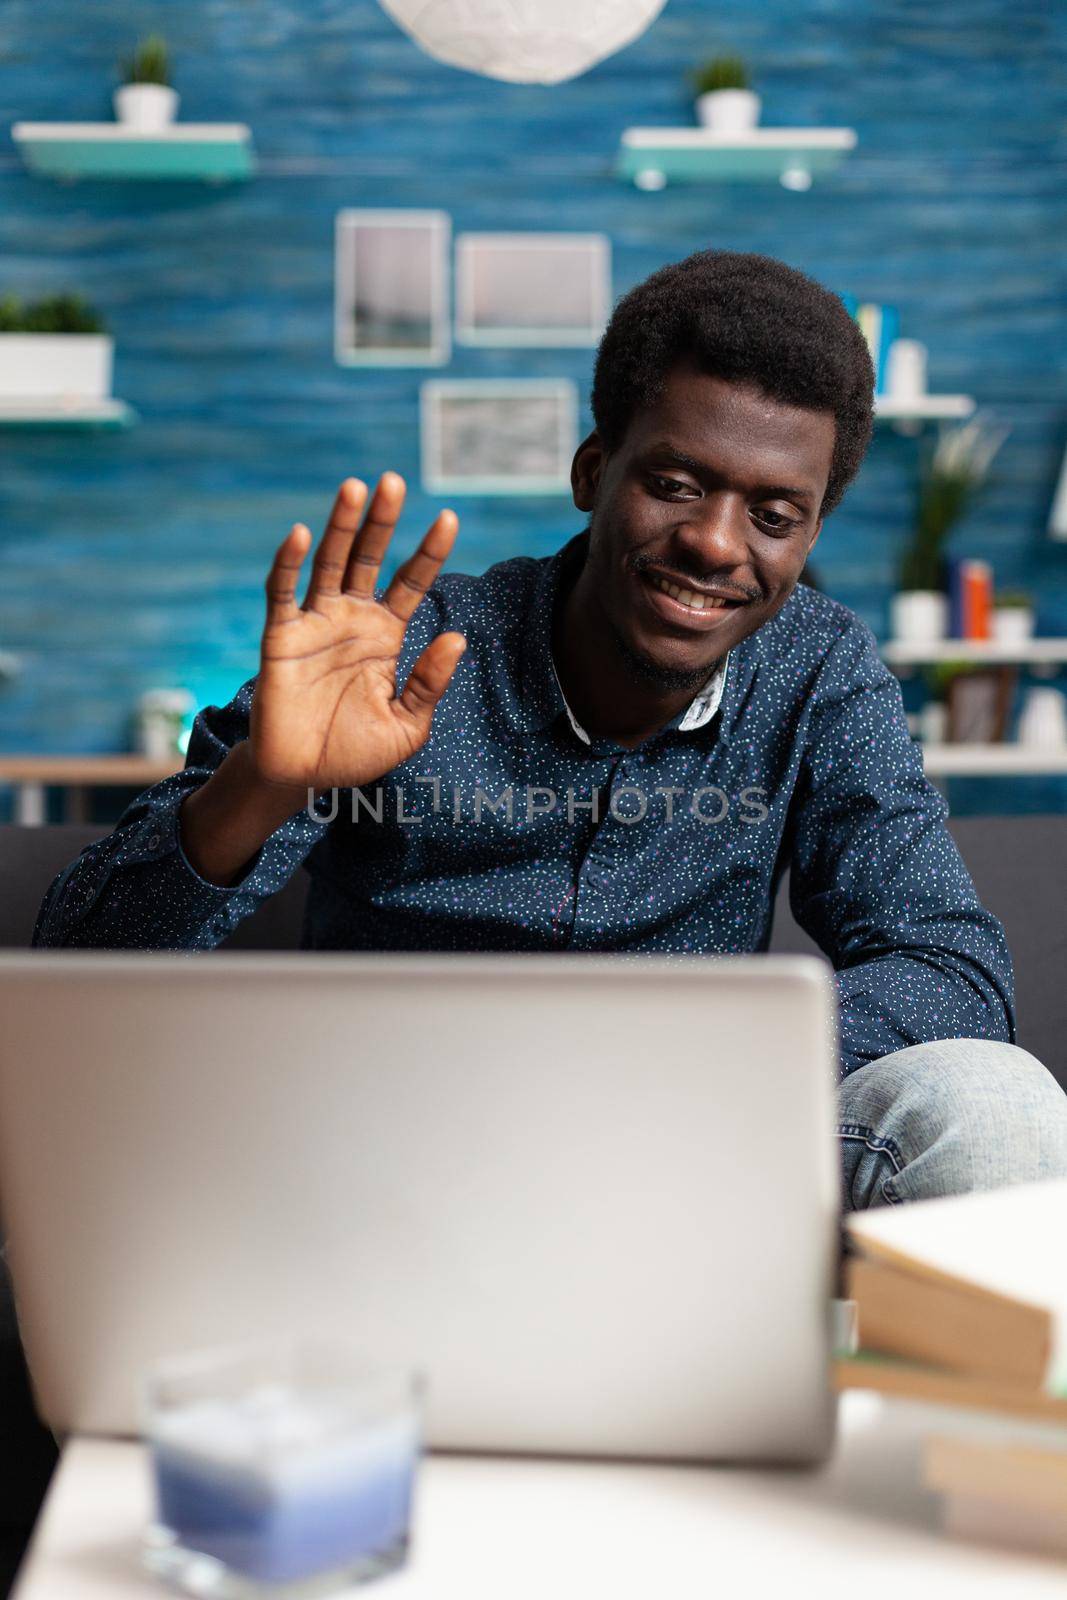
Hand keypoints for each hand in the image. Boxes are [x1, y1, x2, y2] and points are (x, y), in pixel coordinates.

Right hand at [248, 473, 465, 792]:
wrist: (302, 778)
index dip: (429, 551)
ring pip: (329, 562)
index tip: (450, 518)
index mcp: (385, 634)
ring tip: (355, 487)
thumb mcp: (407, 725)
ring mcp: (315, 623)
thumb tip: (457, 637)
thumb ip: (429, 682)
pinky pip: (283, 592)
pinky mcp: (281, 637)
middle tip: (395, 480)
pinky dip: (290, 562)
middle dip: (382, 520)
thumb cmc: (354, 752)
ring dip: (340, 524)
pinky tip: (301, 533)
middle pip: (369, 557)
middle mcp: (351, 618)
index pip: (411, 582)